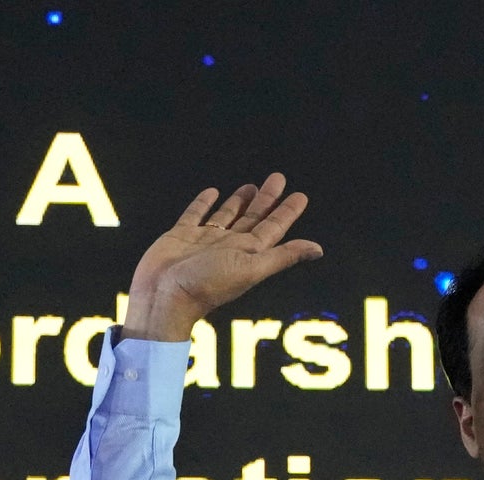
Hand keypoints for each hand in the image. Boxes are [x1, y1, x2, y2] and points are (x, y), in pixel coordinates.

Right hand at [122, 173, 323, 340]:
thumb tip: (318, 249)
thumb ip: (283, 256)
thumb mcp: (252, 268)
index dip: (288, 212)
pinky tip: (212, 192)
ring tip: (252, 186)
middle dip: (267, 199)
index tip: (300, 195)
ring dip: (240, 201)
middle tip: (278, 178)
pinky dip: (203, 203)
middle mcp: (230, 245)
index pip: (274, 227)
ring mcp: (205, 240)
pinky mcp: (181, 236)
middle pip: (254, 217)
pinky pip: (195, 214)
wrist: (164, 297)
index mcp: (249, 252)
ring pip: (228, 215)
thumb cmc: (208, 285)